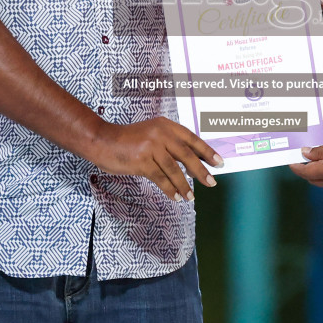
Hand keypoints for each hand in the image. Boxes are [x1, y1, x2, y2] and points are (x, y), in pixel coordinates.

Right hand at [89, 116, 224, 200]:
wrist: (102, 141)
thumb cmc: (127, 140)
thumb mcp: (151, 134)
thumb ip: (169, 144)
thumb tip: (192, 163)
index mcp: (165, 125)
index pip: (192, 138)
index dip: (207, 151)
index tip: (219, 162)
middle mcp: (161, 134)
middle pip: (187, 155)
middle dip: (201, 170)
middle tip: (212, 182)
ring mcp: (151, 147)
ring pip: (175, 170)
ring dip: (185, 185)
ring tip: (192, 196)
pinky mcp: (142, 161)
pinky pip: (161, 179)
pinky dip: (170, 190)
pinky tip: (176, 197)